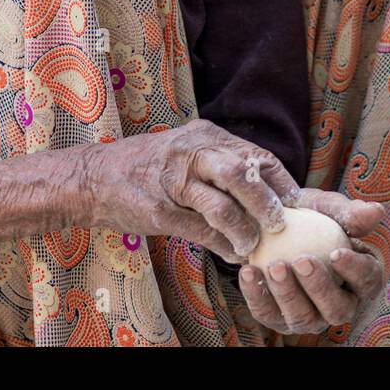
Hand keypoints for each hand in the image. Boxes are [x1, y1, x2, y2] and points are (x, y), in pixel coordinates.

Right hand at [78, 118, 298, 262]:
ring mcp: (174, 181)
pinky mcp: (160, 210)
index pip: (255, 155)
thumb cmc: (148, 166)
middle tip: (280, 224)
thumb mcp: (187, 150)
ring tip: (253, 245)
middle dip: (266, 202)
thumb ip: (221, 163)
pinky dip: (221, 244)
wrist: (94, 178)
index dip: (279, 181)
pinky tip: (232, 253)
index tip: (295, 203)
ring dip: (244, 229)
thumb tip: (266, 189)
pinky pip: (200, 230)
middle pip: (241, 173)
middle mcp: (191, 153)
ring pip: (221, 205)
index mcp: (205, 135)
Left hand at [237, 187, 384, 336]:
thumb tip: (375, 211)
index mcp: (360, 278)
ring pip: (303, 318)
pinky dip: (257, 295)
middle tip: (302, 260)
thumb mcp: (326, 208)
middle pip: (337, 309)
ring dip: (288, 295)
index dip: (354, 270)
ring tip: (274, 266)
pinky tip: (248, 272)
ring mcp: (309, 317)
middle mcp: (338, 305)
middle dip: (319, 288)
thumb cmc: (309, 216)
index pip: (368, 280)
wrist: (271, 223)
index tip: (335, 253)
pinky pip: (268, 314)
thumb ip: (348, 212)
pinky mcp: (278, 319)